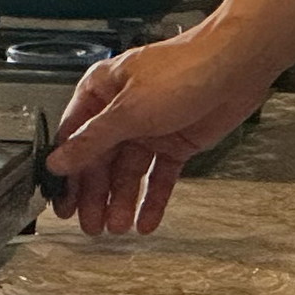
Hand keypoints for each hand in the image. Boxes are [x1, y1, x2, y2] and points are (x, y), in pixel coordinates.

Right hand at [40, 21, 270, 234]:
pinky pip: (159, 176)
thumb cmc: (182, 71)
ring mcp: (150, 127)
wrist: (235, 68)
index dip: (67, 172)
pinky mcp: (176, 142)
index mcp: (101, 91)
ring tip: (117, 227)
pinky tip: (145, 221)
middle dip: (95, 194)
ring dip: (122, 200)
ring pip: (128, 172)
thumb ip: (92, 140)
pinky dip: (152, 199)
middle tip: (91, 225)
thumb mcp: (128, 110)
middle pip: (101, 159)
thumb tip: (59, 161)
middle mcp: (122, 110)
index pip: (74, 138)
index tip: (62, 203)